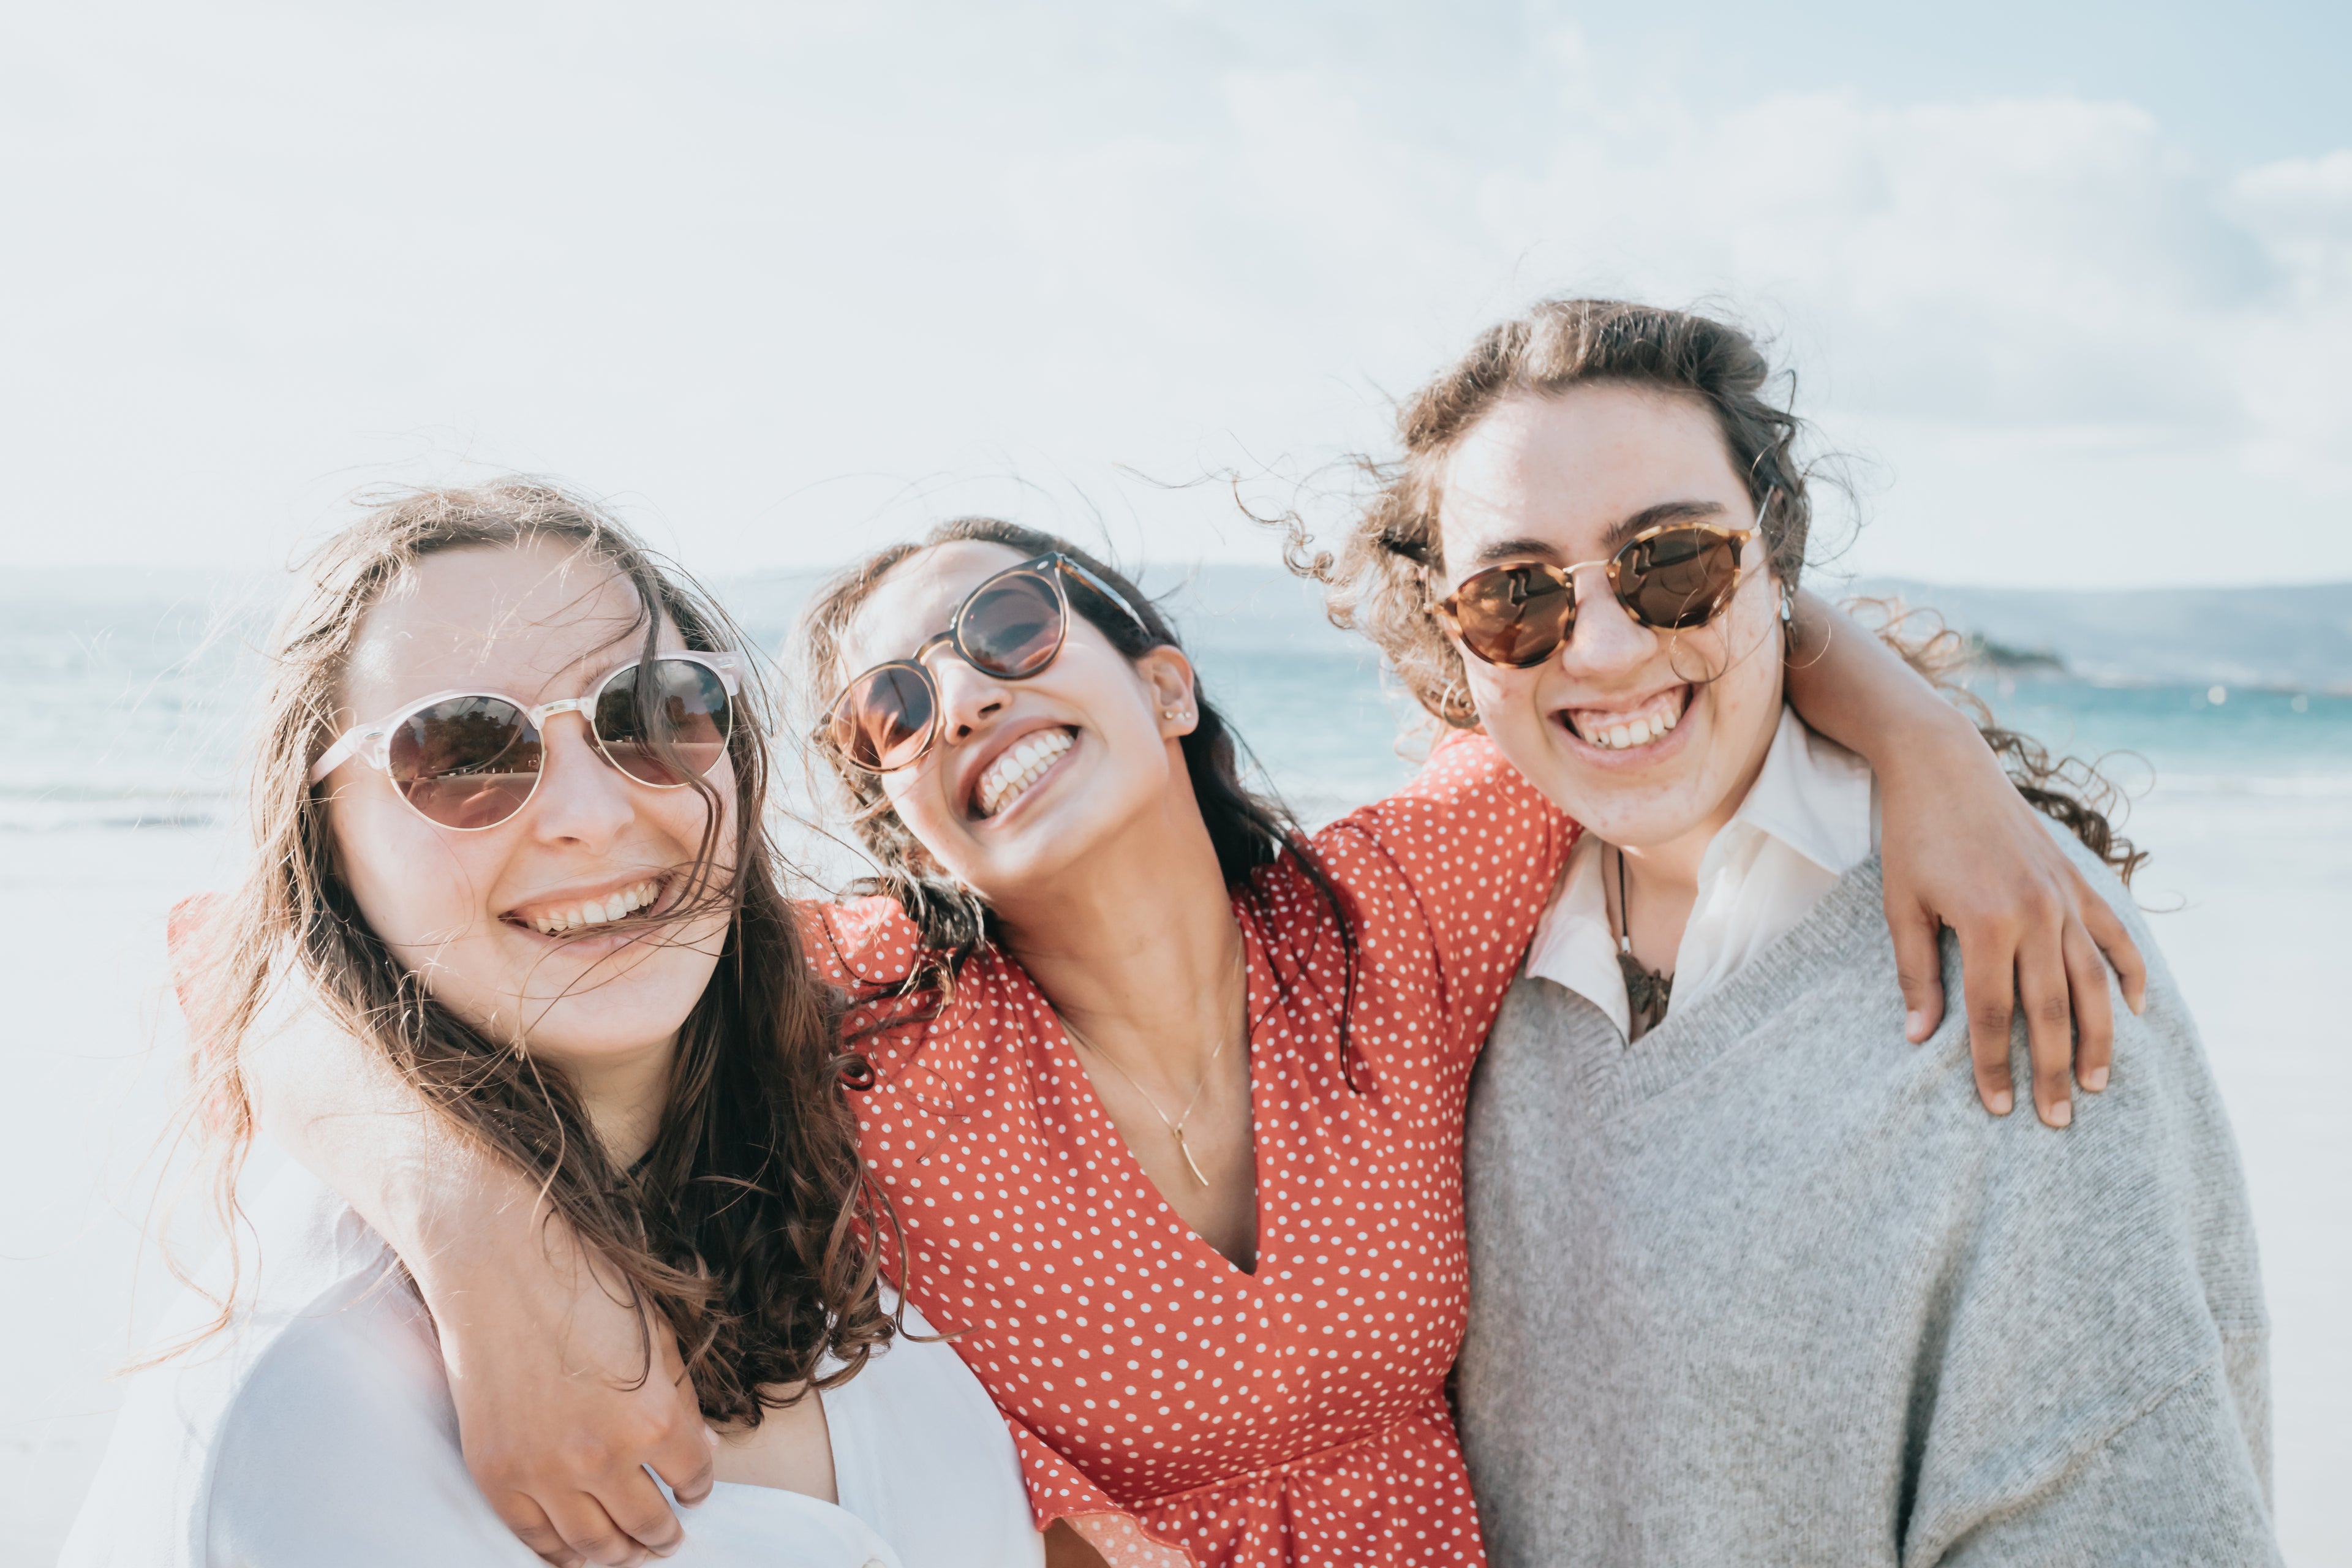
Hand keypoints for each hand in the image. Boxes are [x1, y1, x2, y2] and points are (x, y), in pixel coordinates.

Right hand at [428, 1235, 715, 1566]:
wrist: (499, 1272)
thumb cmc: (584, 1292)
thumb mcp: (657, 1338)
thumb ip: (683, 1402)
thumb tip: (703, 1453)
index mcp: (655, 1419)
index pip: (692, 1479)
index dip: (697, 1489)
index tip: (692, 1493)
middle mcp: (604, 1457)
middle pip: (646, 1524)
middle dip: (663, 1536)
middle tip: (669, 1539)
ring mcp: (546, 1472)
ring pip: (593, 1545)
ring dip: (618, 1555)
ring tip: (630, 1553)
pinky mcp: (498, 1475)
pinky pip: (534, 1538)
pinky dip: (559, 1555)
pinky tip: (576, 1553)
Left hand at [1878, 713, 2148, 1127]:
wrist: (1943, 764)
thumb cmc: (1913, 836)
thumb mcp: (1901, 906)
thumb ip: (1915, 974)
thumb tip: (1919, 1038)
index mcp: (1986, 923)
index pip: (1992, 1014)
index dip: (1994, 1065)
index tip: (1998, 1107)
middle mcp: (2036, 914)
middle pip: (2050, 1011)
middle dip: (2051, 1070)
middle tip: (2057, 1120)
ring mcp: (2064, 896)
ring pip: (2092, 982)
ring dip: (2098, 1036)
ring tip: (2096, 1082)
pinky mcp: (2077, 880)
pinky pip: (2114, 934)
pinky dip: (2129, 972)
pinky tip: (2136, 1009)